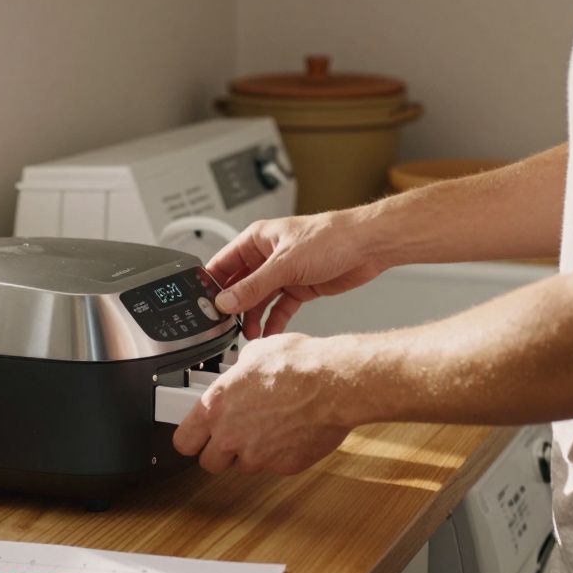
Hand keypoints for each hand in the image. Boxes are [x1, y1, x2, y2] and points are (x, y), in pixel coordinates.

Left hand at [172, 334, 351, 474]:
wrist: (334, 384)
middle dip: (220, 452)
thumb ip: (238, 373)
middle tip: (234, 435)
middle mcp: (231, 436)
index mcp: (215, 407)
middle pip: (209, 462)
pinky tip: (291, 431)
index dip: (191, 439)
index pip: (183, 441)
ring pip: (244, 465)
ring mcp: (257, 456)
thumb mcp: (255, 354)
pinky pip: (274, 466)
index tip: (197, 437)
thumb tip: (241, 372)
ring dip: (252, 452)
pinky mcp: (284, 466)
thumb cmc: (298, 365)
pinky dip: (281, 454)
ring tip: (270, 426)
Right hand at [209, 208, 384, 338]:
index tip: (205, 306)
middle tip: (225, 326)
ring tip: (247, 334)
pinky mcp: (299, 287)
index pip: (223, 263)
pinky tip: (268, 333)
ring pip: (259, 300)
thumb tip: (226, 301)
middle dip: (233, 306)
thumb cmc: (331, 238)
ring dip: (252, 317)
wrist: (367, 246)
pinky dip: (273, 321)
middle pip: (240, 285)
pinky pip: (279, 308)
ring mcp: (283, 273)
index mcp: (257, 240)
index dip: (212, 285)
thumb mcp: (284, 264)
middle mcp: (267, 256)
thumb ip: (253, 286)